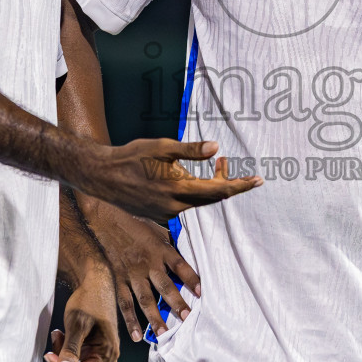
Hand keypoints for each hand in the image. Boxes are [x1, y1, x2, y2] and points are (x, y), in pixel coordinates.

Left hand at [44, 264, 120, 361]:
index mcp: (108, 354)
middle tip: (55, 339)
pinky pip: (77, 358)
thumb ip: (71, 350)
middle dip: (62, 360)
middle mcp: (108, 358)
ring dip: (63, 354)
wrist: (97, 284)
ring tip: (58, 333)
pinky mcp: (95, 348)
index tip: (49, 354)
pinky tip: (63, 334)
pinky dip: (67, 349)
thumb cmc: (89, 300)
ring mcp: (102, 354)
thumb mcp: (77, 324)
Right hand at [73, 141, 261, 219]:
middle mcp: (175, 206)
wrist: (102, 176)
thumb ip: (190, 149)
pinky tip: (187, 176)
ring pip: (198, 200)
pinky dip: (193, 190)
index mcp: (179, 189)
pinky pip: (184, 204)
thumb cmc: (132, 157)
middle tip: (227, 162)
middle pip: (212, 197)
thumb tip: (215, 147)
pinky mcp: (158, 214)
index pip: (219, 190)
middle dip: (226, 181)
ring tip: (214, 163)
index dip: (240, 185)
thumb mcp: (161, 147)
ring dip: (208, 184)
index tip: (258, 180)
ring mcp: (166, 213)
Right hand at [90, 209, 200, 343]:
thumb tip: (190, 254)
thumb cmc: (137, 227)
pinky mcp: (120, 282)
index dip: (191, 278)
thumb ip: (172, 245)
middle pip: (164, 285)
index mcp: (161, 250)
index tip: (201, 292)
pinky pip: (125, 303)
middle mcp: (148, 264)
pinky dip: (130, 320)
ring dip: (154, 317)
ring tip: (163, 334)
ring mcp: (132, 274)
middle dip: (176, 302)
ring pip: (144, 299)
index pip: (180, 265)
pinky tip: (137, 335)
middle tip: (186, 317)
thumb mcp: (158, 230)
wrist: (108, 223)